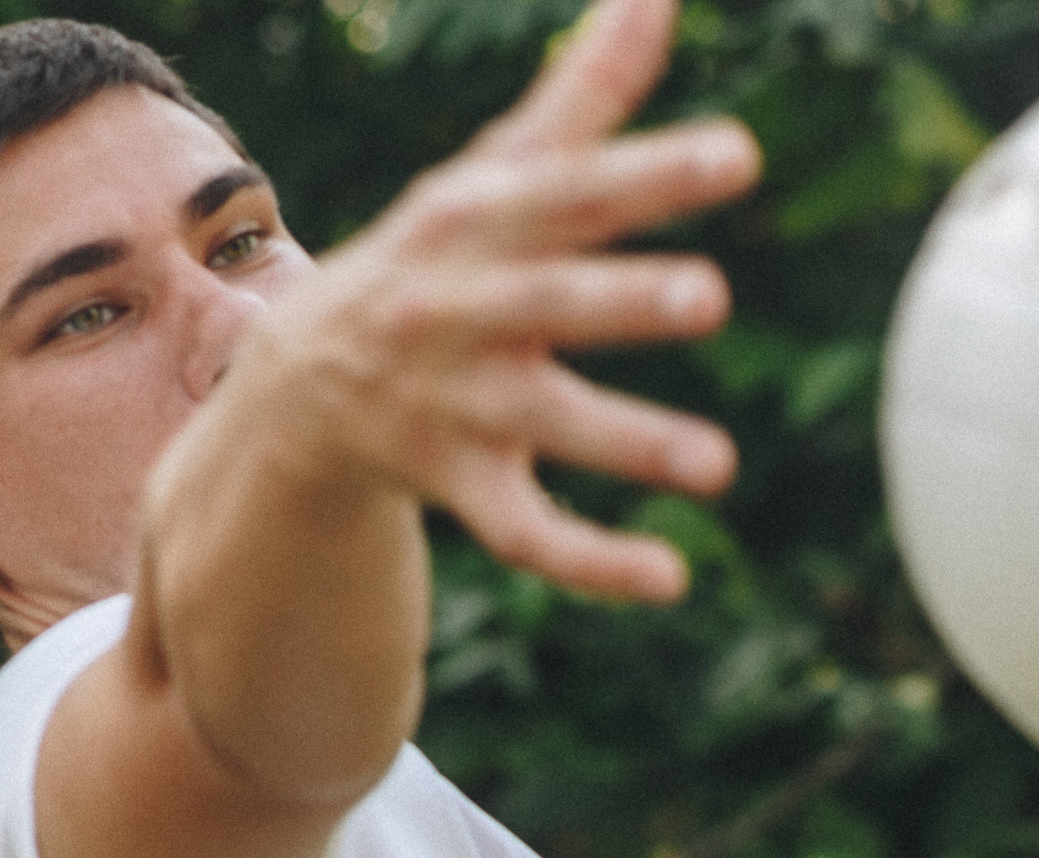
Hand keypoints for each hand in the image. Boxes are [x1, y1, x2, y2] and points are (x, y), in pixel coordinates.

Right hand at [245, 0, 758, 601]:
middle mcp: (463, 312)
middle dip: (622, 299)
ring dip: (627, 441)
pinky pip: (525, 534)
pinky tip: (671, 580)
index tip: (739, 156)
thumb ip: (583, 96)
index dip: (650, 174)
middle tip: (708, 297)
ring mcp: (456, 405)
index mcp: (481, 225)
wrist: (300, 384)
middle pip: (549, 303)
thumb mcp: (494, 176)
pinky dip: (592, 563)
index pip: (572, 192)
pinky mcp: (458, 487)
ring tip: (718, 466)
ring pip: (545, 426)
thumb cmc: (437, 261)